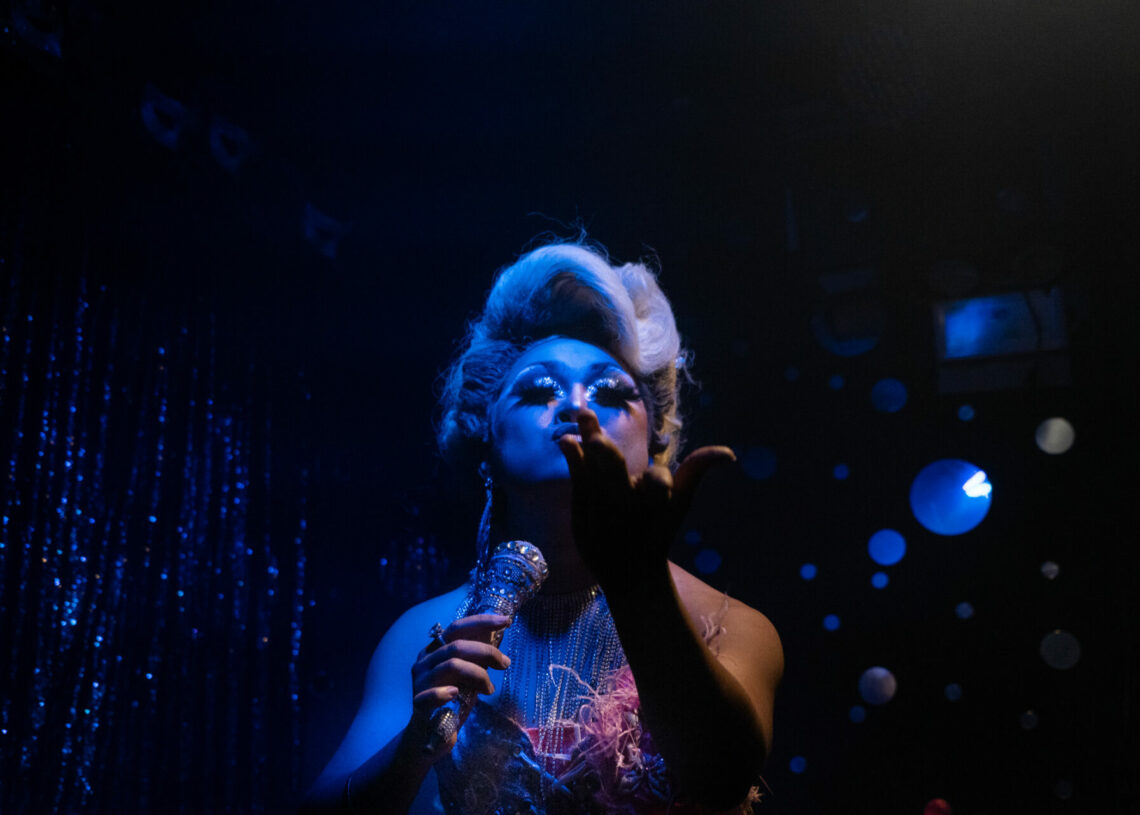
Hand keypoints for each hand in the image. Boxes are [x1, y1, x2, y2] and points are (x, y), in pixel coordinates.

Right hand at [406, 614, 511, 760]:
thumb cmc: (452, 702)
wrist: (429, 737)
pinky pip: (431, 693)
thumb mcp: (468, 677)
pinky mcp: (417, 704)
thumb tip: (499, 636)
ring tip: (489, 690)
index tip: (506, 621)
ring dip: (478, 675)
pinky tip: (456, 695)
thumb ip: (477, 658)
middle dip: (486, 652)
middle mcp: (424, 662)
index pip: (457, 628)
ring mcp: (419, 682)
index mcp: (435, 650)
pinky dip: (446, 692)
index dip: (482, 622)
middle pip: (456, 646)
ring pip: (451, 666)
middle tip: (505, 664)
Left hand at [557, 408, 734, 589]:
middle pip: (617, 476)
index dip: (658, 485)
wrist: (629, 569)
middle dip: (608, 457)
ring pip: (593, 473)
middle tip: (596, 440)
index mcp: (655, 501)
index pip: (657, 485)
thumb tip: (729, 453)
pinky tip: (566, 441)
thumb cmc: (659, 529)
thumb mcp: (680, 502)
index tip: (661, 484)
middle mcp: (626, 503)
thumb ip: (697, 470)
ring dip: (586, 446)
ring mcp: (601, 506)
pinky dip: (573, 460)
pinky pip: (578, 480)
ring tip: (580, 420)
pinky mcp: (582, 508)